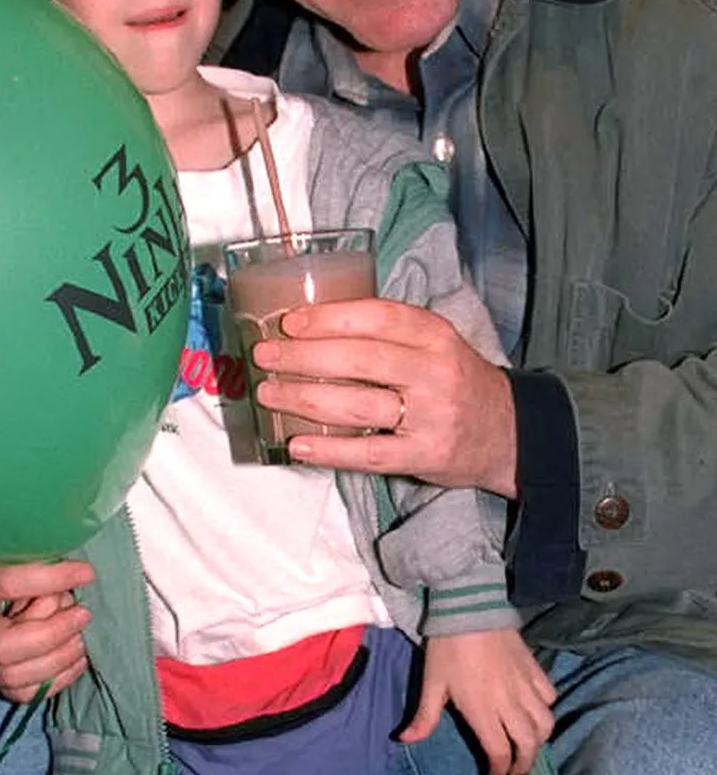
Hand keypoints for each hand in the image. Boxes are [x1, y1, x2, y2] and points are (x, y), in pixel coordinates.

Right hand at [0, 557, 95, 702]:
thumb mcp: (1, 548)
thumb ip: (33, 558)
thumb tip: (74, 574)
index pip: (7, 583)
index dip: (51, 579)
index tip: (86, 573)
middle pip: (4, 647)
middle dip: (53, 634)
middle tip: (83, 614)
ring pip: (12, 677)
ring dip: (58, 659)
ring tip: (82, 638)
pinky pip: (21, 694)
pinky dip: (56, 680)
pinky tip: (76, 659)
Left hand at [253, 298, 517, 496]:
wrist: (508, 432)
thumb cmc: (454, 381)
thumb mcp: (434, 344)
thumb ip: (386, 334)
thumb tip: (311, 328)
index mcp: (434, 335)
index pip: (376, 318)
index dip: (329, 318)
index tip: (289, 323)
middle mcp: (435, 372)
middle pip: (359, 359)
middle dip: (303, 357)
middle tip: (266, 357)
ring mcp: (432, 416)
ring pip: (358, 405)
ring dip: (304, 399)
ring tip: (269, 394)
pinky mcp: (426, 455)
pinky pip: (369, 454)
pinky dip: (330, 450)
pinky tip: (297, 443)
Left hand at [400, 629, 556, 774]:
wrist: (469, 608)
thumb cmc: (447, 647)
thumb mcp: (432, 682)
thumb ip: (424, 716)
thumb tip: (405, 740)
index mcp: (483, 711)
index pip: (500, 752)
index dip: (500, 769)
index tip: (493, 774)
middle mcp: (510, 703)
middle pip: (529, 745)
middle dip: (524, 764)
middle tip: (515, 770)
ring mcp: (526, 686)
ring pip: (545, 724)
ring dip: (539, 740)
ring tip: (527, 745)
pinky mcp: (535, 669)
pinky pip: (549, 696)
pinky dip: (545, 709)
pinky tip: (535, 710)